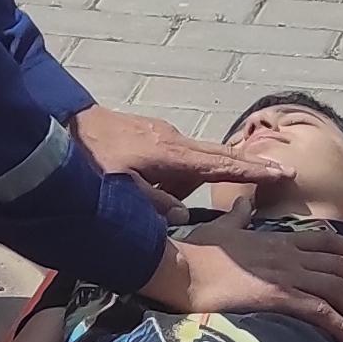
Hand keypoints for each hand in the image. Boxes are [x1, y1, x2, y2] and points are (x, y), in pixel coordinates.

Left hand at [79, 105, 292, 214]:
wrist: (61, 124)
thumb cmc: (88, 159)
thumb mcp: (118, 187)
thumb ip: (151, 202)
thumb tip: (181, 217)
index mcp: (169, 154)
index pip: (220, 165)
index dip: (251, 172)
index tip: (281, 173)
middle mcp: (171, 140)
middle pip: (218, 156)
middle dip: (249, 165)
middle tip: (281, 172)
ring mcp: (161, 135)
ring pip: (196, 158)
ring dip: (214, 170)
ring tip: (237, 179)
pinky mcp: (149, 136)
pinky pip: (178, 156)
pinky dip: (189, 169)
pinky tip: (181, 183)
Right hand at [149, 224, 342, 341]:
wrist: (178, 267)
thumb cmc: (195, 251)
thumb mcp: (220, 228)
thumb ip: (238, 217)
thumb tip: (245, 204)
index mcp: (278, 238)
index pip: (327, 240)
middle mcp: (288, 253)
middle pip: (341, 264)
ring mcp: (283, 273)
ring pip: (336, 287)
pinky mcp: (276, 295)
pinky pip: (318, 310)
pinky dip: (339, 324)